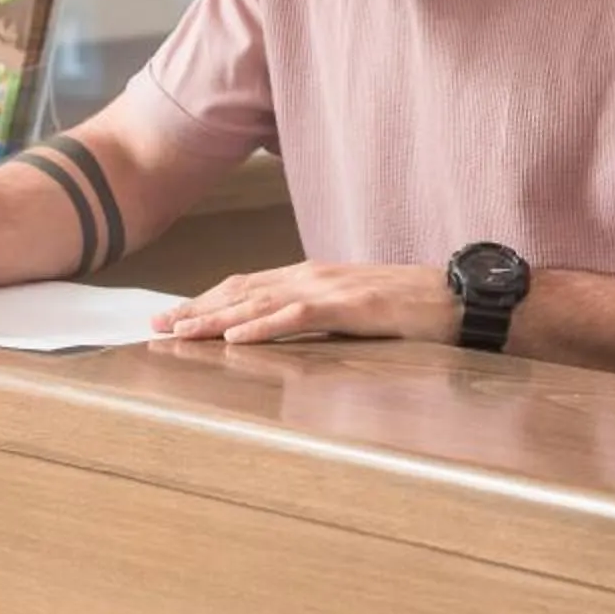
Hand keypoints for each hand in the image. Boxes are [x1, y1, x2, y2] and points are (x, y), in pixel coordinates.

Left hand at [154, 263, 457, 346]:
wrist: (459, 299)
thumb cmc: (411, 310)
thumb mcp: (354, 313)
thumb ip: (320, 318)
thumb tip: (286, 336)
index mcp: (312, 276)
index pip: (246, 286)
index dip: (206, 300)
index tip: (172, 316)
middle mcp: (313, 276)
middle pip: (241, 290)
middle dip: (195, 308)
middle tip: (155, 325)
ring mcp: (332, 288)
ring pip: (259, 301)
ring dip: (215, 318)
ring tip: (179, 331)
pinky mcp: (352, 306)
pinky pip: (297, 317)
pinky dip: (262, 326)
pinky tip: (235, 337)